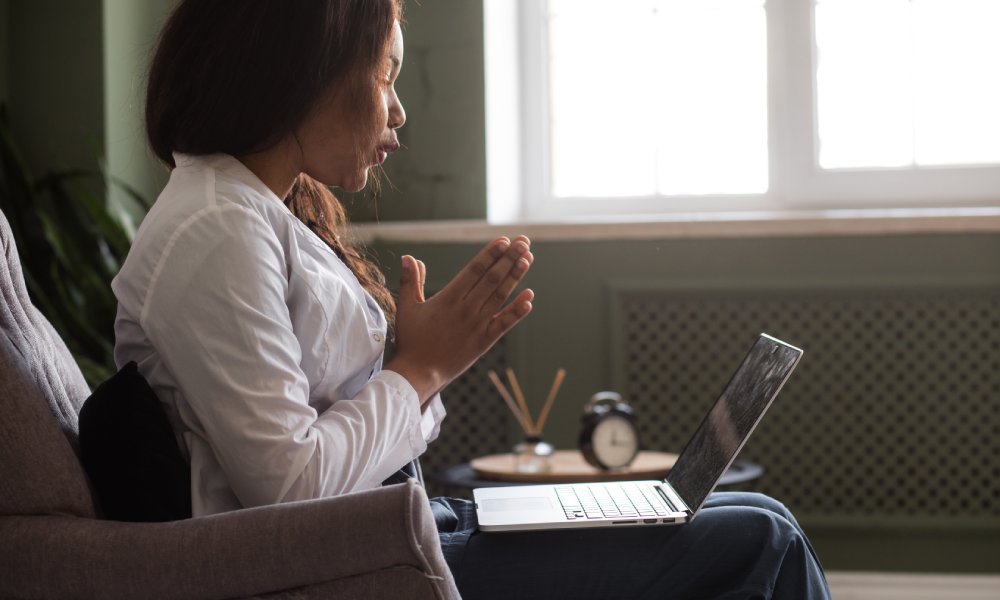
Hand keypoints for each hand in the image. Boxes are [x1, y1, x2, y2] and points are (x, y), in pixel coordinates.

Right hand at [387, 236, 534, 404]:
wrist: (419, 374)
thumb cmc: (411, 340)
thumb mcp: (407, 308)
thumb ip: (410, 281)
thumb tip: (409, 257)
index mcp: (448, 298)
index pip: (474, 270)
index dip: (491, 254)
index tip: (504, 240)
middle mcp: (466, 309)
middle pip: (492, 279)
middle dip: (509, 258)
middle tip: (523, 241)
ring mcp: (477, 325)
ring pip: (501, 296)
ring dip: (515, 277)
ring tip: (528, 258)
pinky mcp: (484, 341)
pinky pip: (505, 323)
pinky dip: (517, 311)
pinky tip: (530, 297)